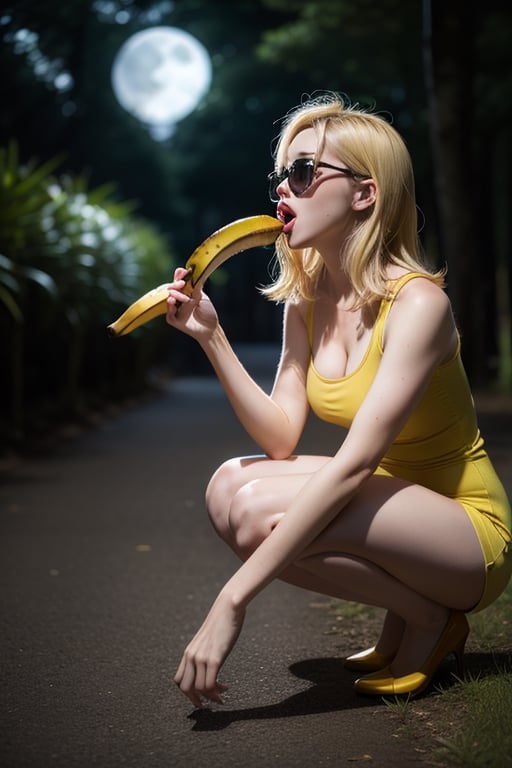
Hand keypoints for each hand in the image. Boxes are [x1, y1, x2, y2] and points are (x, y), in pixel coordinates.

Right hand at [166, 267, 218, 339]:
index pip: (177, 283)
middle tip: (181, 283)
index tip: (181, 272)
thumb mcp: (201, 296)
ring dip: (174, 294)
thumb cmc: (207, 312)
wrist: (211, 328)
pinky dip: (170, 307)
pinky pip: (169, 313)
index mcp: (184, 293)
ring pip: (168, 299)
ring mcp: (174, 310)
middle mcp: (177, 301)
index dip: (178, 277)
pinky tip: (172, 301)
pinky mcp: (173, 320)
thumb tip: (189, 271)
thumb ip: (194, 285)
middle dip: (174, 285)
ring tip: (182, 296)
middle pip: (170, 289)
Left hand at [174, 593, 245, 707]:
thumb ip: (205, 651)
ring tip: (222, 696)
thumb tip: (210, 662)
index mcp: (189, 652)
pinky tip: (226, 688)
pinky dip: (217, 692)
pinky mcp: (214, 658)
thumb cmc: (222, 621)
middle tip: (210, 703)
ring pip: (198, 690)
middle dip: (197, 700)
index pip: (179, 680)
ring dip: (211, 697)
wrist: (228, 607)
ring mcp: (201, 658)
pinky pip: (210, 684)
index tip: (201, 697)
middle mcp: (191, 656)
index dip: (189, 693)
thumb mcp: (208, 639)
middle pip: (185, 688)